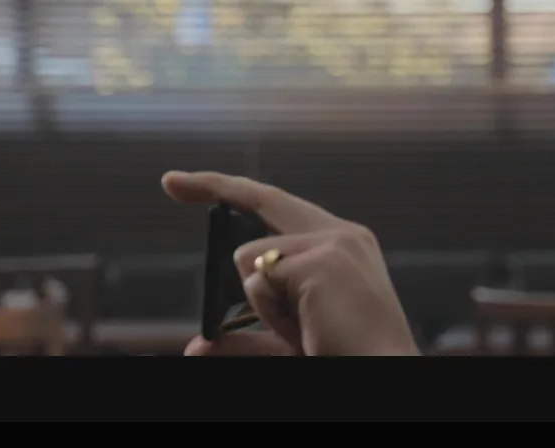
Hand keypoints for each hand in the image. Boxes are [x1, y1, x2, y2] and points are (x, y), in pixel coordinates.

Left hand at [162, 170, 419, 355]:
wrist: (383, 373)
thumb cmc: (346, 356)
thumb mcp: (289, 342)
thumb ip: (247, 338)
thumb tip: (195, 348)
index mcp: (345, 245)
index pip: (282, 209)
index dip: (237, 193)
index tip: (188, 184)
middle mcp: (343, 234)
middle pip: (262, 201)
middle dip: (214, 185)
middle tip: (170, 181)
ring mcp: (333, 242)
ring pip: (249, 257)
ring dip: (261, 301)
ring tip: (305, 326)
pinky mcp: (320, 261)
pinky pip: (257, 281)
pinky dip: (269, 311)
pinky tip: (308, 324)